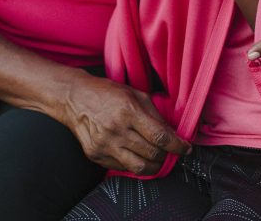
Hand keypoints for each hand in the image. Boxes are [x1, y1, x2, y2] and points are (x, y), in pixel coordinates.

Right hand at [62, 73, 189, 173]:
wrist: (74, 98)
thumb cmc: (106, 93)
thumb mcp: (135, 94)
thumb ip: (155, 114)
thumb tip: (172, 133)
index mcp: (128, 111)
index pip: (160, 136)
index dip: (177, 146)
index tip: (186, 148)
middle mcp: (116, 130)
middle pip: (152, 154)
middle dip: (167, 156)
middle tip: (171, 152)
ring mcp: (105, 145)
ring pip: (139, 167)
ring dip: (154, 166)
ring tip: (157, 159)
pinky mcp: (96, 155)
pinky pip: (122, 168)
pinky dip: (134, 165)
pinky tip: (137, 155)